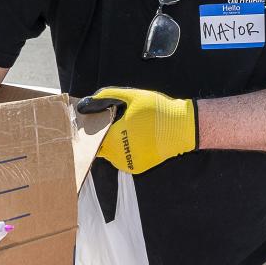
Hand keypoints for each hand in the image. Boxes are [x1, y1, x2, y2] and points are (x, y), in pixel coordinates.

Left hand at [76, 87, 196, 173]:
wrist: (182, 127)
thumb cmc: (156, 109)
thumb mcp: (130, 96)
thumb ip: (105, 97)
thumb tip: (83, 104)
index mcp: (112, 137)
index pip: (90, 134)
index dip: (90, 125)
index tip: (95, 117)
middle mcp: (117, 154)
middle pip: (98, 144)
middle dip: (102, 133)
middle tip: (113, 121)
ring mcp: (126, 163)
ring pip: (109, 152)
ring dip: (112, 142)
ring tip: (126, 129)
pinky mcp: (136, 168)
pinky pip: (121, 158)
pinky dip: (123, 149)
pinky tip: (134, 138)